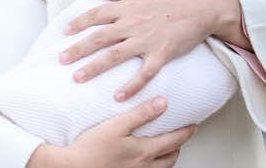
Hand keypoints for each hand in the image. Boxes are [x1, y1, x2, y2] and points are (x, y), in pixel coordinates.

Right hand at [27, 97, 195, 167]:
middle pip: (171, 158)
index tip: (193, 125)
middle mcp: (143, 167)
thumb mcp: (116, 125)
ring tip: (166, 149)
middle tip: (180, 136)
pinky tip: (146, 162)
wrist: (71, 167)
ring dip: (167, 159)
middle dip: (178, 146)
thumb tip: (163, 103)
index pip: (174, 141)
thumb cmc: (90, 147)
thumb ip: (141, 114)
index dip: (186, 132)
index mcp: (144, 151)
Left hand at [61, 0, 244, 99]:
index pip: (98, 14)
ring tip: (77, 78)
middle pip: (99, 37)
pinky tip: (118, 97)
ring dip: (94, 67)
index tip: (65, 31)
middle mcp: (133, 23)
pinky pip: (144, 72)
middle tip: (60, 60)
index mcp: (129, 6)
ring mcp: (147, 39)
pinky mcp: (163, 53)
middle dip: (78, 49)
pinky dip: (131, 85)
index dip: (79, 23)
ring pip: (115, 55)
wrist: (207, 1)